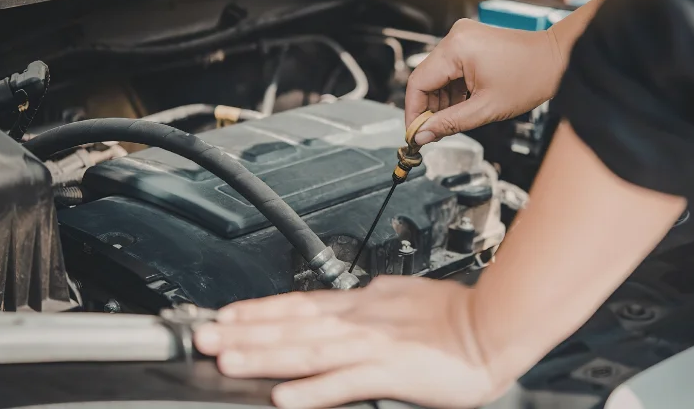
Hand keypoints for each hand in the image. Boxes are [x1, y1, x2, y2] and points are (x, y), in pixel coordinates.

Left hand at [194, 276, 509, 408]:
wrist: (491, 325)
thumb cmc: (451, 314)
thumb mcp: (400, 296)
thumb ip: (368, 301)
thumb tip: (348, 298)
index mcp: (360, 304)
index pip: (297, 304)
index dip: (257, 309)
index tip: (224, 313)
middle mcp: (358, 321)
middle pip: (291, 325)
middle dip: (243, 331)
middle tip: (202, 334)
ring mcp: (372, 345)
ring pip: (308, 350)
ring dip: (265, 356)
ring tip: (227, 360)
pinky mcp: (391, 371)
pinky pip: (346, 383)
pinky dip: (314, 391)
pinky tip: (284, 398)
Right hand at [405, 18, 563, 144]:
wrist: (558, 60)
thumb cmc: (530, 78)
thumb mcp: (485, 109)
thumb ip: (449, 123)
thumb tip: (422, 136)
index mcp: (456, 48)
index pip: (417, 83)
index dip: (413, 112)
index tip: (414, 134)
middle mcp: (455, 37)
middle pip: (426, 79)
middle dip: (428, 109)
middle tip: (431, 134)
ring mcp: (463, 38)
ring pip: (438, 76)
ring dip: (441, 101)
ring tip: (451, 122)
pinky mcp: (470, 43)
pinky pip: (451, 70)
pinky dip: (452, 91)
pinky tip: (461, 107)